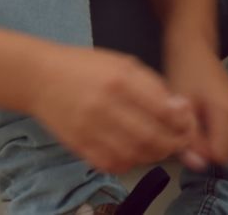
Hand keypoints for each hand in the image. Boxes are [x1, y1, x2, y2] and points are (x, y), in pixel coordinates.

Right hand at [28, 45, 195, 173]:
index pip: (163, 110)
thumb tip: (180, 108)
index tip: (187, 124)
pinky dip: (130, 163)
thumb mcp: (124, 64)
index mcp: (121, 80)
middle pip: (151, 137)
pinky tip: (135, 153)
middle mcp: (106, 105)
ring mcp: (90, 128)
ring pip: (134, 155)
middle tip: (179, 141)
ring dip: (154, 156)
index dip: (182, 123)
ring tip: (160, 148)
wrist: (40, 77)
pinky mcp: (79, 145)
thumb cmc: (86, 67)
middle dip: (173, 144)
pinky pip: (111, 164)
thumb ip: (153, 85)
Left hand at [164, 38, 227, 167]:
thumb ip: (189, 138)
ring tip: (197, 130)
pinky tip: (205, 125)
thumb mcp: (181, 106)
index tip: (186, 139)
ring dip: (216, 146)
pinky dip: (222, 139)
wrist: (194, 47)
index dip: (201, 154)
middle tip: (190, 136)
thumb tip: (198, 165)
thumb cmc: (184, 72)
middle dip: (210, 153)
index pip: (221, 155)